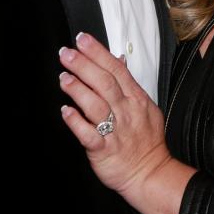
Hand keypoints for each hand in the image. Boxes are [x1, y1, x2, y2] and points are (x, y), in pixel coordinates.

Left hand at [58, 32, 173, 199]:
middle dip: (84, 65)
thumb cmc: (145, 140)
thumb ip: (128, 82)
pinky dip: (77, 122)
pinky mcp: (104, 150)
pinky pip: (89, 135)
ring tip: (63, 78)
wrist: (149, 173)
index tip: (82, 40)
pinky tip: (66, 112)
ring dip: (78, 90)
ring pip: (96, 106)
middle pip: (104, 82)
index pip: (116, 69)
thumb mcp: (144, 105)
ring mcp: (115, 131)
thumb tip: (118, 59)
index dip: (98, 52)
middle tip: (66, 53)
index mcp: (135, 98)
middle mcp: (125, 112)